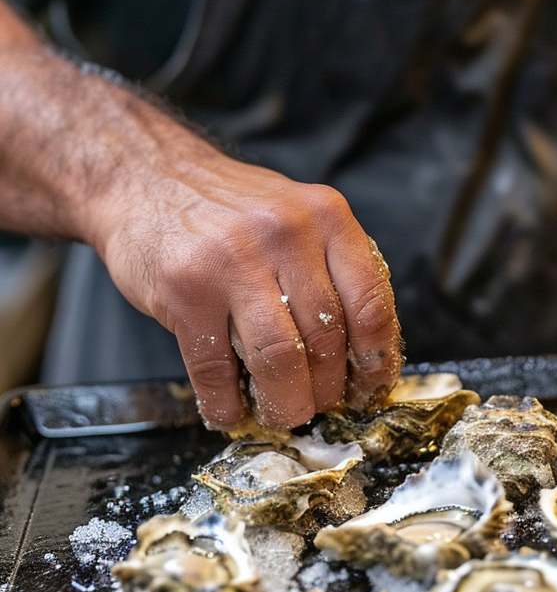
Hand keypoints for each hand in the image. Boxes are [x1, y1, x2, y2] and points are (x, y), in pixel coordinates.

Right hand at [89, 133, 401, 429]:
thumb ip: (332, 267)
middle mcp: (286, 234)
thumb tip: (363, 349)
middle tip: (321, 404)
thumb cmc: (232, 209)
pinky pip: (215, 368)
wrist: (148, 178)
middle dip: (327, 389)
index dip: (374, 357)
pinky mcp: (186, 291)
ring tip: (283, 414)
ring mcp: (233, 262)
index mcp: (327, 217)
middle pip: (326, 338)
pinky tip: (230, 409)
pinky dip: (226, 402)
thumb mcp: (299, 215)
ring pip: (279, 360)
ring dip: (285, 403)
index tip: (370, 385)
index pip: (370, 302)